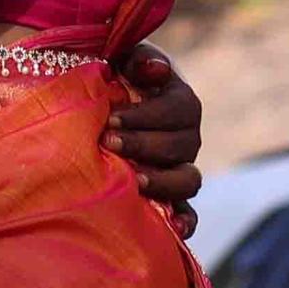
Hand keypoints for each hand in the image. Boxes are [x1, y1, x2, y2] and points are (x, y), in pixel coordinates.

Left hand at [105, 40, 205, 238]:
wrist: (101, 106)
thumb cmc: (112, 76)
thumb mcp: (123, 57)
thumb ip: (139, 59)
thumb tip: (155, 70)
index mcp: (181, 102)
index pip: (177, 110)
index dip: (146, 115)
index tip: (111, 116)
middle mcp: (187, 137)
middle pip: (181, 146)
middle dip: (144, 145)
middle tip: (109, 142)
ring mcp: (181, 168)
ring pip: (187, 180)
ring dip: (163, 181)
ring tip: (134, 180)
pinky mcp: (170, 196)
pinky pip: (187, 212)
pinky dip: (187, 221)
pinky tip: (177, 229)